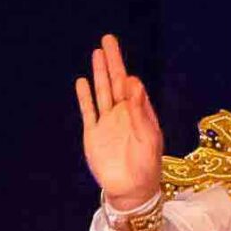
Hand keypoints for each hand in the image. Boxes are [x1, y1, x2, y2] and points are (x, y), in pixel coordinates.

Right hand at [76, 33, 165, 210]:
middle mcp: (123, 115)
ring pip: (102, 92)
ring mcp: (107, 123)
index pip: (132, 88)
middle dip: (112, 62)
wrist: (131, 191)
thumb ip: (140, 111)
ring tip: (97, 53)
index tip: (124, 69)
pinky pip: (88, 111)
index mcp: (139, 115)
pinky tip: (82, 82)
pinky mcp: (94, 133)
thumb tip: (134, 83)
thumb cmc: (146, 166)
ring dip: (99, 74)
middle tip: (108, 39)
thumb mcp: (148, 138)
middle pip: (115, 82)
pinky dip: (85, 96)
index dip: (127, 76)